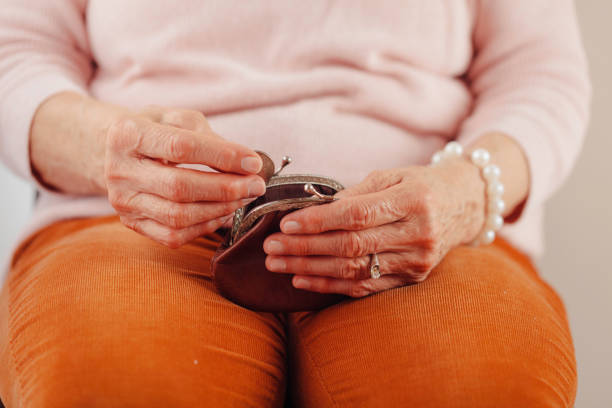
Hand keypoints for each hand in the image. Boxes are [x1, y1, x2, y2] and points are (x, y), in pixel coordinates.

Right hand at [105, 105, 265, 247]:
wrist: (117, 151)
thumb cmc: (157, 130)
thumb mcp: (179, 118)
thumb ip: (210, 137)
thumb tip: (246, 164)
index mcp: (128, 135)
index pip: (181, 147)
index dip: (222, 156)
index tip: (253, 163)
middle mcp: (119, 171)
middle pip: (180, 187)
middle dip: (226, 188)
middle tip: (256, 185)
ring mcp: (124, 202)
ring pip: (178, 216)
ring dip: (220, 209)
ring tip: (244, 197)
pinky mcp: (133, 223)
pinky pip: (174, 235)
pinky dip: (206, 226)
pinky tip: (224, 212)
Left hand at [263, 159, 485, 297]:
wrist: (465, 204)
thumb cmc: (421, 184)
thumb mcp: (392, 176)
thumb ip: (357, 193)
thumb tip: (314, 209)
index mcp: (413, 200)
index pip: (357, 214)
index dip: (318, 221)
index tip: (286, 222)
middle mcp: (418, 234)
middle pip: (351, 246)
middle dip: (305, 247)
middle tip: (271, 246)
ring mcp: (417, 261)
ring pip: (354, 270)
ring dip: (310, 268)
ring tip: (278, 263)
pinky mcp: (412, 278)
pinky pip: (365, 286)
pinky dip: (331, 285)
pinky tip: (302, 279)